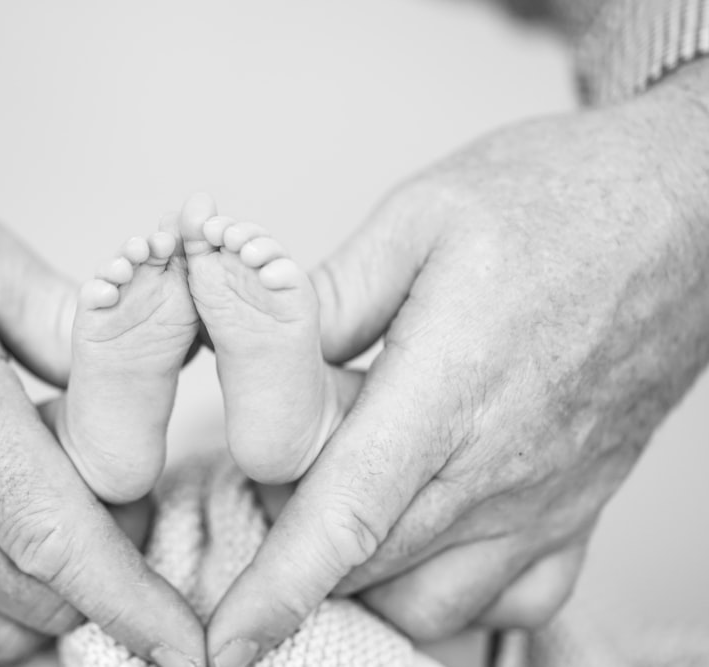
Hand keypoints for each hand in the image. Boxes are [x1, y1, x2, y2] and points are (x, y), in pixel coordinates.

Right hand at [0, 164, 203, 666]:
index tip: (185, 642)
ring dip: (53, 615)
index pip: (58, 540)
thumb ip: (65, 319)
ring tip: (82, 555)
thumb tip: (142, 360)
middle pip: (39, 599)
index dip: (132, 601)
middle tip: (139, 527)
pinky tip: (5, 602)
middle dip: (113, 588)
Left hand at [205, 61, 708, 661]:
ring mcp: (546, 500)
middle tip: (273, 480)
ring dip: (364, 578)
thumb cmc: (557, 202)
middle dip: (294, 550)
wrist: (684, 213)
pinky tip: (423, 538)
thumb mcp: (420, 217)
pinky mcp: (578, 509)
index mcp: (449, 387)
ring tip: (342, 507)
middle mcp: (499, 465)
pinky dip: (448, 594)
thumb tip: (260, 354)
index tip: (227, 639)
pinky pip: (509, 602)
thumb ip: (331, 297)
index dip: (278, 588)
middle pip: (367, 565)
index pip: (347, 516)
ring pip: (431, 601)